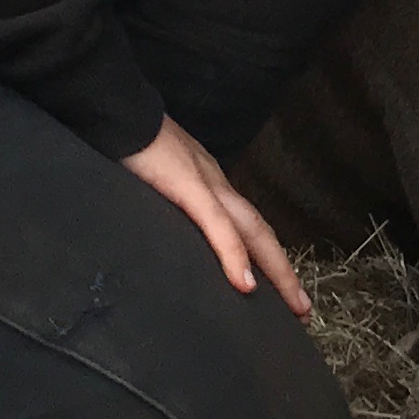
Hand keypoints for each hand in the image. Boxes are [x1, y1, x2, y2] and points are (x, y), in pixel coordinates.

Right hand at [123, 115, 309, 312]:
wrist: (114, 109)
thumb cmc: (125, 144)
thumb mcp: (149, 184)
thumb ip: (164, 205)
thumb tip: (165, 235)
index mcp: (207, 185)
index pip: (245, 225)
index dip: (264, 257)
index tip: (279, 290)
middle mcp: (215, 184)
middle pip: (260, 233)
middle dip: (283, 272)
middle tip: (304, 309)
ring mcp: (205, 183)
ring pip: (252, 231)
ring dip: (276, 270)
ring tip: (294, 304)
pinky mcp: (188, 184)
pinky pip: (216, 224)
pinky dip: (234, 254)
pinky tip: (245, 284)